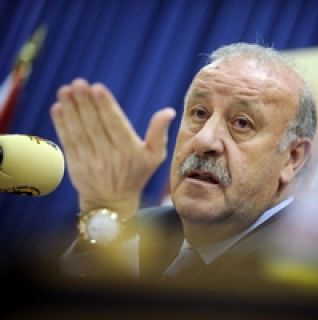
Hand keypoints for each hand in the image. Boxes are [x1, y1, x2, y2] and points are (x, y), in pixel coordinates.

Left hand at [50, 78, 175, 218]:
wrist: (113, 202)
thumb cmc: (136, 174)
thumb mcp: (155, 156)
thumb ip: (159, 132)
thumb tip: (169, 111)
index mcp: (130, 151)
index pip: (115, 125)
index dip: (105, 106)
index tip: (97, 88)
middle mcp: (110, 156)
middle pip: (95, 125)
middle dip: (86, 102)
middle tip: (78, 83)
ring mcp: (91, 161)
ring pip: (79, 131)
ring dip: (71, 109)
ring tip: (65, 90)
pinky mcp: (76, 165)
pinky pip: (68, 141)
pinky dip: (61, 124)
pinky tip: (57, 107)